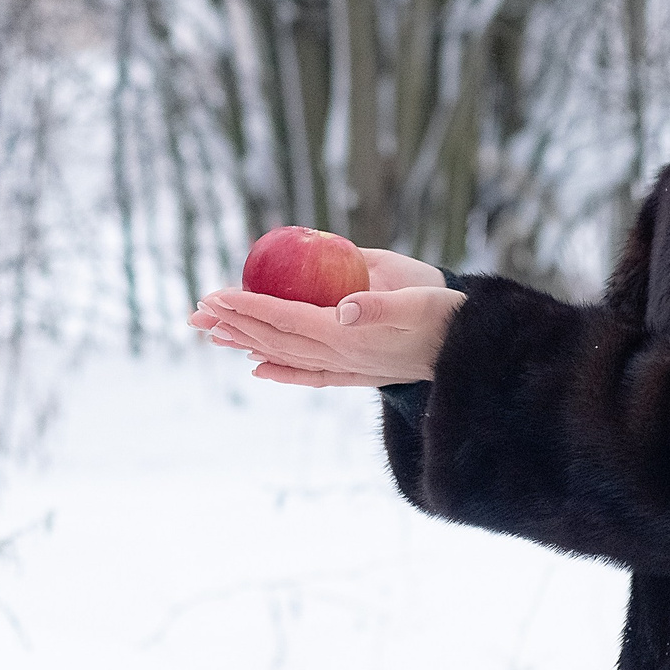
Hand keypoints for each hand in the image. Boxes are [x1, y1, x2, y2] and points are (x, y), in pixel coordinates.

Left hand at [189, 249, 463, 387]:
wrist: (472, 353)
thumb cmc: (446, 316)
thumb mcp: (417, 302)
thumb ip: (378, 305)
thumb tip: (342, 308)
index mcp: (347, 336)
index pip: (284, 318)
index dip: (247, 306)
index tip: (215, 295)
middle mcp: (340, 355)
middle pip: (275, 338)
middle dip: (234, 322)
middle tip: (197, 310)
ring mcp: (347, 366)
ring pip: (284, 355)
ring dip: (247, 343)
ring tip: (213, 334)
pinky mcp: (356, 371)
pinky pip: (308, 373)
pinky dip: (280, 370)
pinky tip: (258, 367)